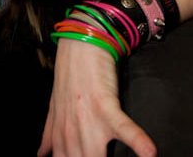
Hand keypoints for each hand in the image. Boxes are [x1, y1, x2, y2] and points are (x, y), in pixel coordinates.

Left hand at [38, 40, 156, 156]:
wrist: (79, 46)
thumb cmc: (70, 77)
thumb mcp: (55, 108)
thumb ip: (49, 134)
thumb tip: (41, 155)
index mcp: (60, 139)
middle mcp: (71, 136)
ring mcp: (88, 122)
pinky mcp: (106, 105)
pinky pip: (123, 128)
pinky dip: (137, 141)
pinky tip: (150, 153)